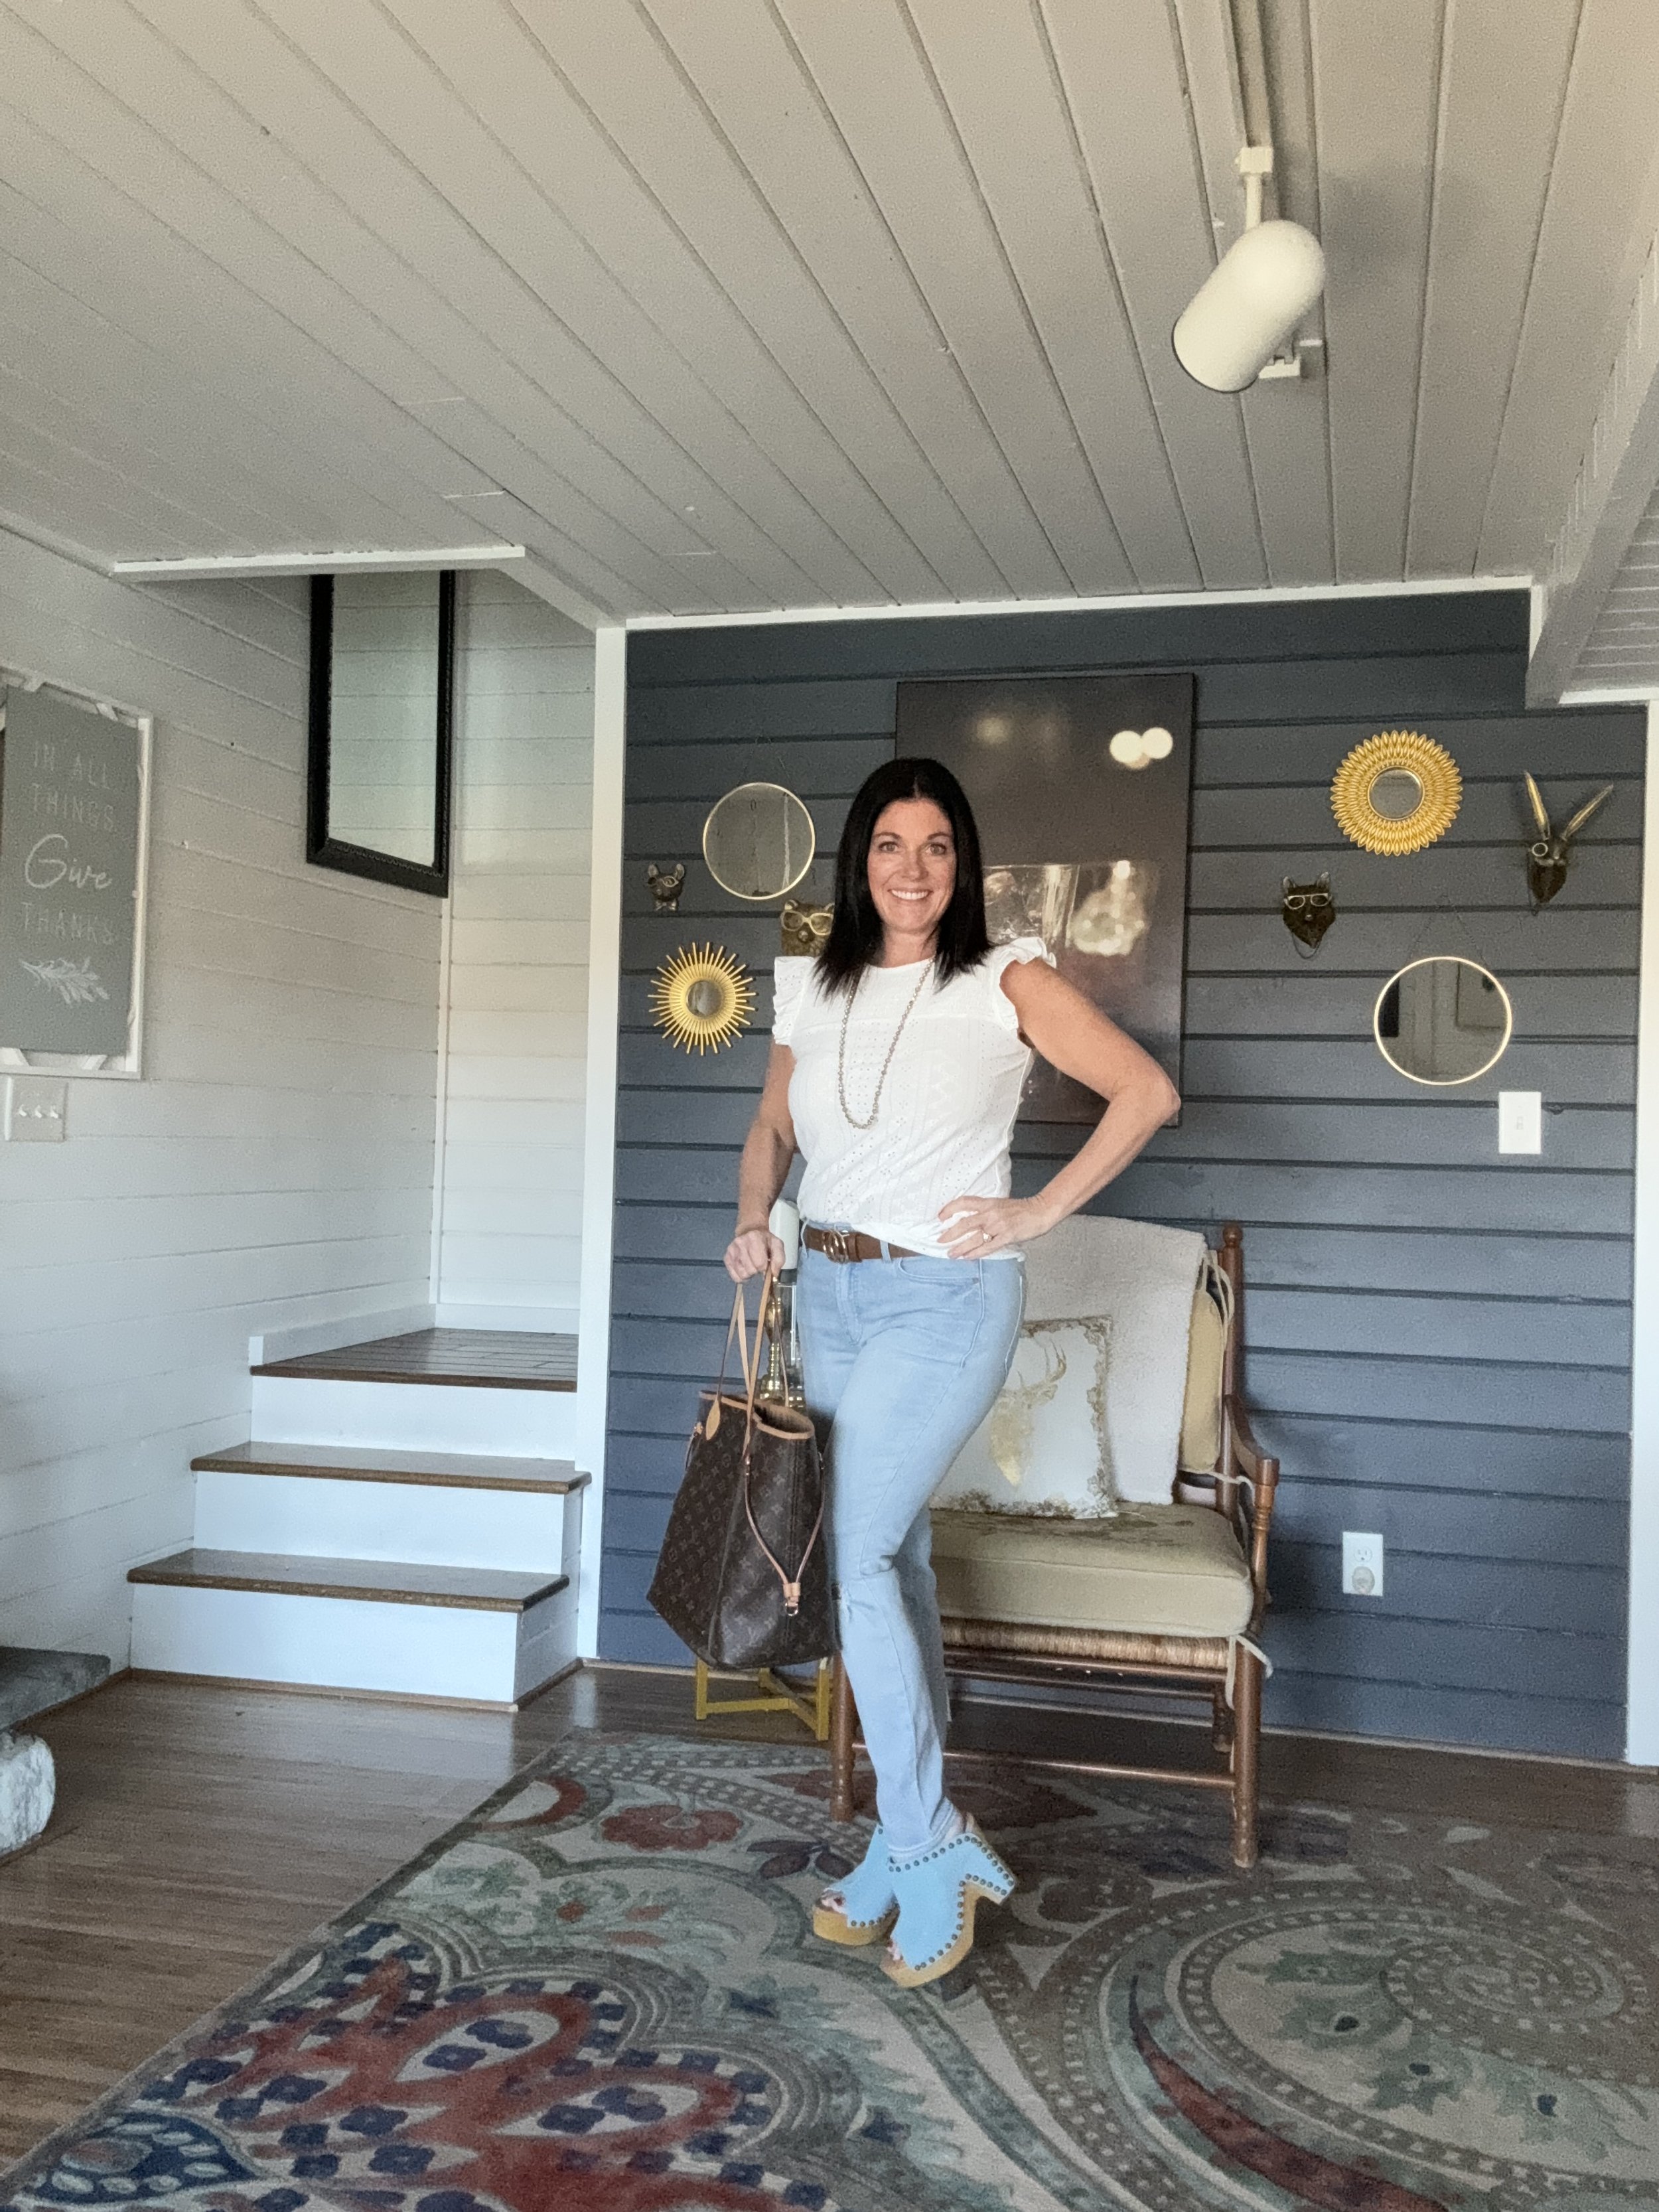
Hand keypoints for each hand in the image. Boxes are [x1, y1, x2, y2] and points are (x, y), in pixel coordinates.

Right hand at [725, 1226, 784, 1282]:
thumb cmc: (764, 1240)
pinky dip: (741, 1277)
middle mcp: (740, 1243)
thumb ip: (779, 1259)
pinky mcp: (726, 1258)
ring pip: (742, 1275)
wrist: (749, 1231)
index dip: (765, 1267)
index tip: (765, 1263)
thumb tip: (774, 1274)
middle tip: (758, 1264)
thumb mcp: (777, 1245)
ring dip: (749, 1274)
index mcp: (754, 1238)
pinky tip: (745, 1269)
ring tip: (752, 1266)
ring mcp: (731, 1251)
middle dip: (757, 1270)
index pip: (760, 1263)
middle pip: (751, 1270)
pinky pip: (735, 1277)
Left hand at [938, 1194, 1055, 1258]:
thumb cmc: (1021, 1209)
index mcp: (989, 1203)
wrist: (1040, 1211)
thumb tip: (971, 1220)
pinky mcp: (1007, 1237)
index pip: (964, 1202)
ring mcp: (999, 1226)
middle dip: (950, 1233)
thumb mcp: (1000, 1204)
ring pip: (974, 1238)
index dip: (950, 1208)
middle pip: (965, 1223)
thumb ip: (986, 1210)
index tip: (940, 1216)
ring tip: (951, 1254)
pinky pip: (988, 1247)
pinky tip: (967, 1257)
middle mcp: (991, 1213)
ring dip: (960, 1247)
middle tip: (940, 1240)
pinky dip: (976, 1253)